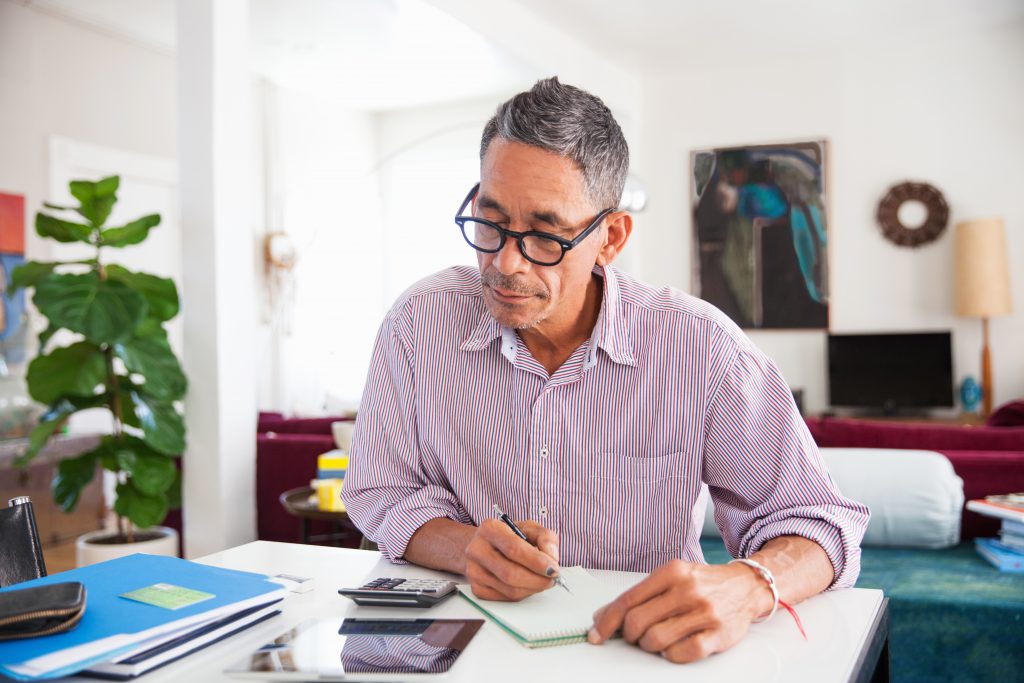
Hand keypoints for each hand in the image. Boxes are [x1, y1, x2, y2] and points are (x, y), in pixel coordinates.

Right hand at [464, 518, 559, 601]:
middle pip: (511, 573)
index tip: (553, 569)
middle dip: (537, 580)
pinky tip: (527, 584)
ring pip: (510, 589)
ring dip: (532, 588)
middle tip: (552, 579)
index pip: (514, 549)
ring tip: (542, 581)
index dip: (537, 562)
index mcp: (490, 529)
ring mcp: (474, 571)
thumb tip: (551, 559)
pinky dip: (522, 594)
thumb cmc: (509, 536)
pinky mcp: (476, 588)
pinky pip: (505, 598)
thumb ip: (545, 537)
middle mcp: (477, 550)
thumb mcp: (528, 528)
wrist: (484, 545)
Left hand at [587, 559, 771, 663]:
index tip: (596, 634)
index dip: (607, 621)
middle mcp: (687, 589)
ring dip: (649, 646)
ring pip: (656, 640)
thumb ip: (641, 595)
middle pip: (638, 622)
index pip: (628, 600)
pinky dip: (671, 655)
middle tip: (634, 637)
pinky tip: (673, 647)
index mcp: (671, 572)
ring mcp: (704, 612)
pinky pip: (682, 654)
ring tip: (656, 640)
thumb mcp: (672, 577)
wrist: (746, 586)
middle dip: (630, 636)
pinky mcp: (719, 634)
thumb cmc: (703, 584)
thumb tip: (603, 616)